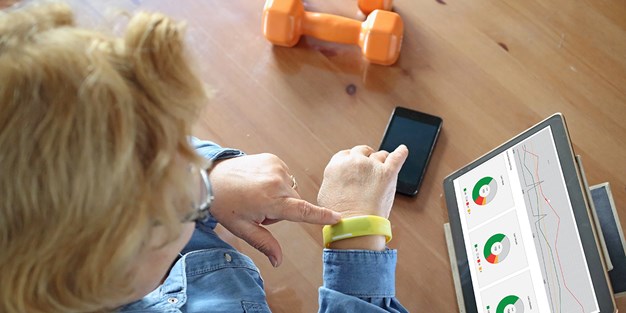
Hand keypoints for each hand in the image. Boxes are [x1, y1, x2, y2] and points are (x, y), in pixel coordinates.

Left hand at [207, 153, 340, 266]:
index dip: (321, 216)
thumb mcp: (243, 228)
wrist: (211, 177)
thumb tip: (278, 261)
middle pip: (294, 203)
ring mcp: (276, 167)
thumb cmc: (225, 204)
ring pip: (290, 191)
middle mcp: (277, 181)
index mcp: (270, 200)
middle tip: (259, 209)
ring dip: (280, 196)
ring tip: (257, 194)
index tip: (338, 218)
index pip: (302, 211)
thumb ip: (264, 243)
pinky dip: (276, 183)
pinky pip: (285, 177)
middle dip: (282, 210)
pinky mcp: (274, 159)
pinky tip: (259, 183)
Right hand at [317, 145, 407, 218]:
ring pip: (380, 155)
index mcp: (337, 164)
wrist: (354, 225)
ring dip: (382, 160)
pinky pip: (397, 157)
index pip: (347, 154)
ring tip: (384, 167)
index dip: (353, 159)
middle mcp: (354, 161)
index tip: (356, 163)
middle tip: (370, 166)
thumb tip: (341, 179)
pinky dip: (401, 153)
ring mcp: (372, 166)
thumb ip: (335, 180)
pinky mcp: (388, 173)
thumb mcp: (327, 193)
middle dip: (366, 157)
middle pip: (363, 151)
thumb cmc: (340, 215)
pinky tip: (403, 150)